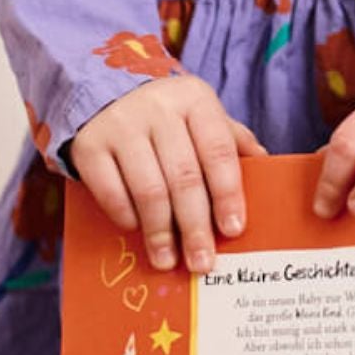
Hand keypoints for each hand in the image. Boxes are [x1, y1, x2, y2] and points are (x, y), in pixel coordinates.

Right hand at [71, 76, 263, 273]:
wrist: (104, 93)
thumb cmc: (167, 116)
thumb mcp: (201, 116)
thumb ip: (232, 140)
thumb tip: (265, 169)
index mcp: (195, 100)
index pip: (218, 151)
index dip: (228, 193)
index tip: (234, 230)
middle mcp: (158, 108)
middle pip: (184, 177)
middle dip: (195, 225)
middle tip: (202, 262)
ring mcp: (120, 125)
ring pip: (148, 189)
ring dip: (160, 231)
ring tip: (168, 259)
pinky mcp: (88, 145)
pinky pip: (110, 191)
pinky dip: (126, 216)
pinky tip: (137, 231)